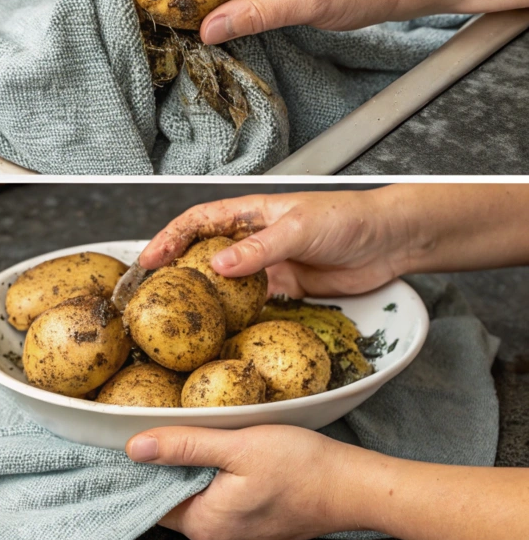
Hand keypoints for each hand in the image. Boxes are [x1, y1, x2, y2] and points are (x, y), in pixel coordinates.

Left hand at [126, 425, 367, 539]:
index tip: (140, 443)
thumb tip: (135, 448)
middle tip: (175, 434)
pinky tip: (232, 463)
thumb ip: (183, 447)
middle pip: (177, 503)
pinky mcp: (260, 532)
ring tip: (205, 444)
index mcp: (206, 525)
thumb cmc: (300, 465)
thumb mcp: (235, 446)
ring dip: (198, 477)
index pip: (154, 501)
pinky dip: (221, 487)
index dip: (145, 472)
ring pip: (202, 504)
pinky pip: (226, 509)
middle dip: (172, 471)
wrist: (355, 487)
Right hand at [137, 189, 410, 297]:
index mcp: (251, 213)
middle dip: (175, 268)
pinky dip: (233, 313)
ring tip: (178, 313)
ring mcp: (267, 266)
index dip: (170, 238)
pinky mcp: (285, 290)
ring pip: (224, 280)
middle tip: (153, 292)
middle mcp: (253, 239)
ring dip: (202, 294)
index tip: (149, 259)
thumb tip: (217, 265)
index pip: (198, 222)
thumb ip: (258, 249)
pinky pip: (250, 303)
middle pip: (203, 252)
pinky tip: (220, 326)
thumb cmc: (348, 219)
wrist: (391, 241)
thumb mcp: (298, 229)